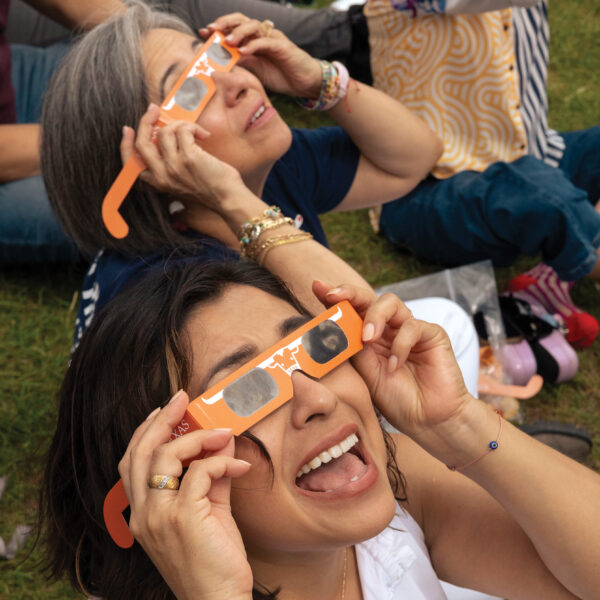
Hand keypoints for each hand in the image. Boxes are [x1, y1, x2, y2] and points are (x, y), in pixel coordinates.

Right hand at [119, 390, 252, 599]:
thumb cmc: (213, 560)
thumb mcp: (209, 511)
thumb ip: (211, 476)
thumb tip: (220, 443)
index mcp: (143, 513)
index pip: (132, 462)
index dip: (146, 431)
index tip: (165, 410)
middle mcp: (143, 513)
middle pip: (140, 451)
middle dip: (161, 419)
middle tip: (181, 399)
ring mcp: (159, 516)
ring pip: (165, 455)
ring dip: (198, 437)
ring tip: (223, 433)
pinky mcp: (183, 517)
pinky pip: (200, 471)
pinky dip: (221, 461)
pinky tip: (240, 465)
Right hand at [121, 104, 245, 211]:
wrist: (228, 198)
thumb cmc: (210, 187)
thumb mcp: (181, 181)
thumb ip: (169, 164)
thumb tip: (165, 134)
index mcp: (158, 182)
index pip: (130, 163)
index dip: (125, 144)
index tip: (127, 128)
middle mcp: (163, 175)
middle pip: (142, 142)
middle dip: (146, 121)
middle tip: (155, 110)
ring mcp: (174, 166)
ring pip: (165, 132)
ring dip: (180, 124)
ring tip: (195, 132)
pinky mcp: (189, 158)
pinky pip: (184, 130)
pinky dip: (193, 127)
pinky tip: (203, 135)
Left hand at [200, 14, 321, 98]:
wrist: (304, 83)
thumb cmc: (280, 75)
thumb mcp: (256, 69)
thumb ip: (241, 62)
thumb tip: (220, 61)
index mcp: (254, 39)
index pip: (234, 27)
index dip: (219, 27)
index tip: (203, 32)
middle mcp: (263, 34)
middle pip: (242, 20)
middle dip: (225, 23)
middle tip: (212, 30)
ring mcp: (273, 38)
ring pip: (254, 26)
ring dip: (239, 32)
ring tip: (228, 41)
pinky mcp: (283, 47)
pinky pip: (266, 41)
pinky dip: (254, 45)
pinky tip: (243, 51)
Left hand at [312, 281, 471, 437]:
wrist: (427, 421)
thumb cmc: (396, 399)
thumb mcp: (365, 373)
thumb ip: (352, 348)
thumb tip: (329, 328)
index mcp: (368, 336)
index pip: (350, 310)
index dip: (334, 297)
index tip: (317, 287)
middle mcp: (388, 328)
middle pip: (368, 298)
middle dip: (349, 293)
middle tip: (334, 296)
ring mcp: (409, 329)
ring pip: (390, 303)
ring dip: (374, 317)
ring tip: (367, 339)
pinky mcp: (432, 334)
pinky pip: (412, 326)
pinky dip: (400, 344)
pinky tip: (395, 364)